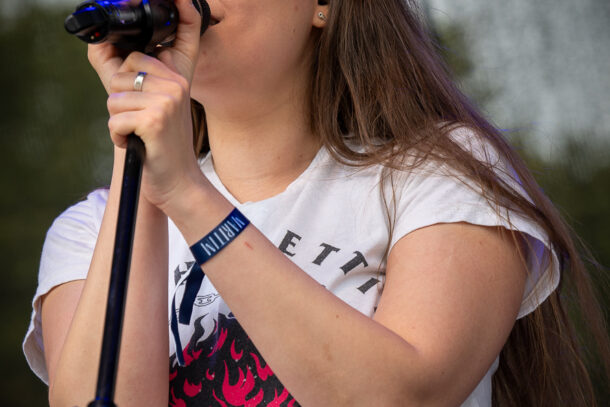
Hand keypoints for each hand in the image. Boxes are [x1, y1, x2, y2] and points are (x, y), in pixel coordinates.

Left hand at [101, 0, 206, 210]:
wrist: (177, 182)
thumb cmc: (160, 143)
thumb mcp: (153, 103)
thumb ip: (132, 72)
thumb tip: (100, 41)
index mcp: (179, 76)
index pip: (176, 36)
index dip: (180, 9)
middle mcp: (177, 83)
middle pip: (124, 69)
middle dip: (120, 97)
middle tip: (142, 120)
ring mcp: (168, 99)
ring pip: (114, 96)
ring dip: (118, 121)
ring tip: (140, 134)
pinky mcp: (155, 119)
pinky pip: (114, 118)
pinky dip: (119, 136)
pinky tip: (138, 144)